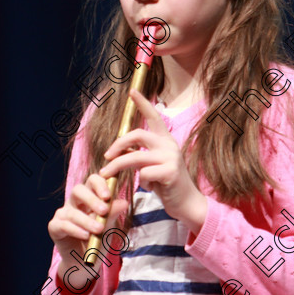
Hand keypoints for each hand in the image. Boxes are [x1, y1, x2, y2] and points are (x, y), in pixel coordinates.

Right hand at [48, 173, 128, 273]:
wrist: (86, 264)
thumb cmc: (98, 241)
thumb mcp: (109, 228)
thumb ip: (113, 214)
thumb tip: (123, 202)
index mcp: (89, 198)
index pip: (92, 181)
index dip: (99, 184)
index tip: (108, 196)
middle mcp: (74, 203)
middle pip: (78, 190)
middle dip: (91, 199)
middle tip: (104, 210)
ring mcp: (63, 214)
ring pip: (72, 212)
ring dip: (87, 221)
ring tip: (98, 229)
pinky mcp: (54, 227)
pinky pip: (63, 225)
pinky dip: (76, 230)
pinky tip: (85, 236)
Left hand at [99, 88, 207, 234]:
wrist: (187, 203)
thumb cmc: (167, 184)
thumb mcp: (153, 165)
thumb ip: (141, 154)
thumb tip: (119, 150)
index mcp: (165, 140)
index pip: (153, 117)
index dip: (142, 103)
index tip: (132, 91)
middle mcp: (169, 144)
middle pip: (137, 134)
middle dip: (118, 144)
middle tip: (106, 155)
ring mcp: (171, 157)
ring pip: (135, 157)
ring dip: (117, 166)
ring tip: (106, 174)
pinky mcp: (170, 172)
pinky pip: (143, 174)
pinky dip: (142, 182)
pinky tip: (151, 187)